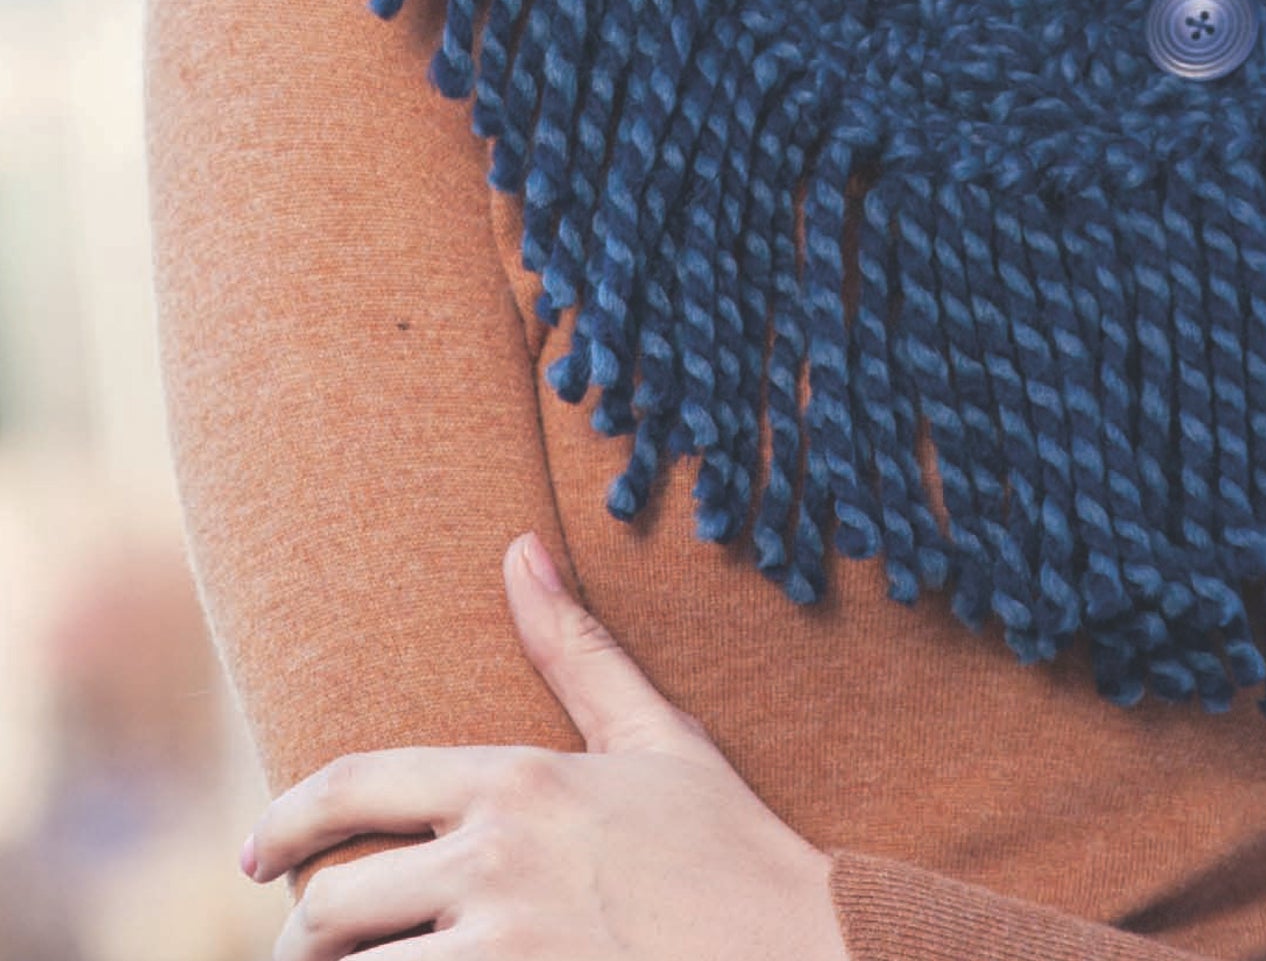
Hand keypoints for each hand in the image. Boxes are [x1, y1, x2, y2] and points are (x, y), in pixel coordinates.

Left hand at [239, 532, 849, 960]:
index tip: (255, 854)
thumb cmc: (728, 845)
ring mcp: (505, 946)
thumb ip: (576, 649)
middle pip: (333, 900)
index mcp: (518, 778)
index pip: (355, 785)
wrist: (804, 948)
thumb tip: (520, 550)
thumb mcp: (656, 739)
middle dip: (300, 934)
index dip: (285, 819)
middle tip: (299, 951)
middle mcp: (497, 856)